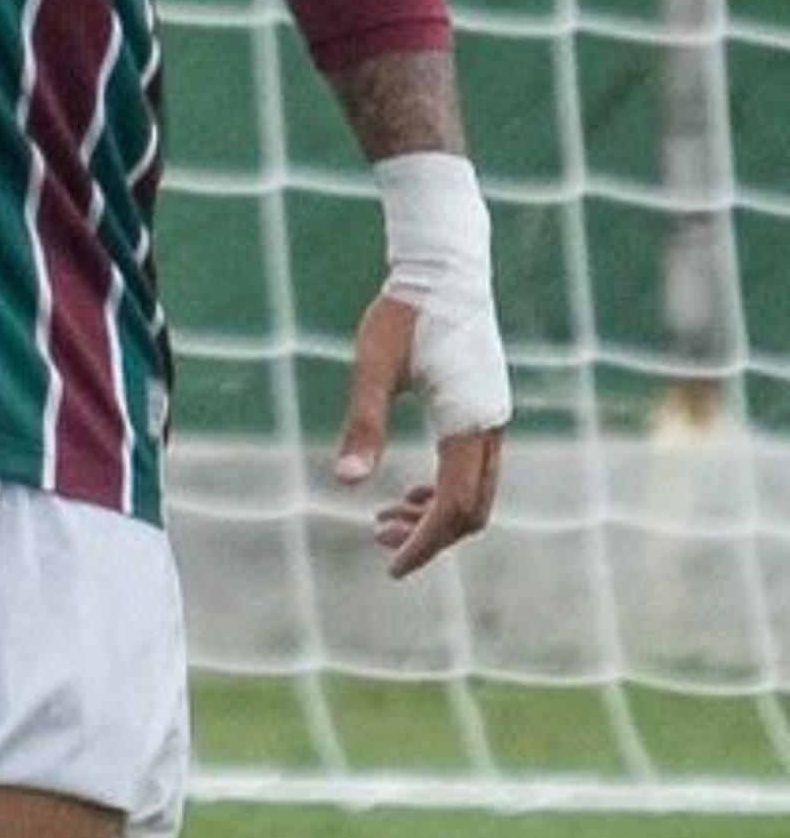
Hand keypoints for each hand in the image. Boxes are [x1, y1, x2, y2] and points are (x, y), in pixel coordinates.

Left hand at [335, 291, 506, 576]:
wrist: (443, 270)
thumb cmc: (403, 316)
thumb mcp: (372, 371)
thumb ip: (362, 426)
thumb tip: (344, 482)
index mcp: (468, 423)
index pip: (455, 507)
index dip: (425, 543)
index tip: (391, 567)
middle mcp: (491, 426)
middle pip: (473, 508)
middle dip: (428, 535)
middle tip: (376, 541)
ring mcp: (494, 416)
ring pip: (477, 489)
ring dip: (434, 513)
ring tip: (381, 520)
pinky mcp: (487, 405)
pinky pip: (475, 467)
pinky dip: (445, 489)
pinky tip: (407, 491)